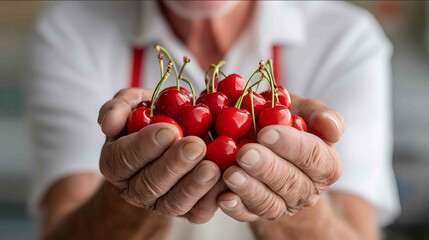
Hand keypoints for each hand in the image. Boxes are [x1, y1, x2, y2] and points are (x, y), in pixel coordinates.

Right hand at [98, 88, 221, 222]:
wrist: (175, 138)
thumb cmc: (152, 118)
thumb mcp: (133, 105)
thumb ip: (119, 108)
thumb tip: (108, 125)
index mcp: (116, 162)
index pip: (123, 159)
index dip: (144, 146)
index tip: (169, 130)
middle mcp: (134, 189)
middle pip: (149, 184)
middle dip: (173, 165)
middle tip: (195, 146)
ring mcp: (160, 203)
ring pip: (173, 203)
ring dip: (193, 186)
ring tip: (212, 167)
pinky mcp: (186, 212)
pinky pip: (197, 212)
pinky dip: (212, 199)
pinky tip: (225, 180)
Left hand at [217, 95, 344, 220]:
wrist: (270, 146)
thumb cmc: (287, 124)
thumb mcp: (305, 112)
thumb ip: (321, 116)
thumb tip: (331, 128)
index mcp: (325, 164)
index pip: (313, 156)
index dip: (291, 145)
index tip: (266, 133)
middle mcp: (307, 190)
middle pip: (290, 182)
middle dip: (266, 168)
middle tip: (245, 153)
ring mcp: (283, 205)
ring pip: (269, 203)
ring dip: (250, 190)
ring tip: (231, 174)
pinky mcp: (258, 213)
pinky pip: (248, 215)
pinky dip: (236, 208)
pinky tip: (223, 198)